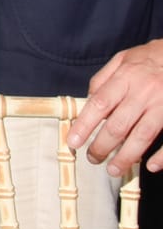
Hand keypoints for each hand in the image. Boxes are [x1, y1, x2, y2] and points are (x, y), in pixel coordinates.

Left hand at [68, 41, 162, 178]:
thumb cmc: (149, 59)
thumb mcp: (123, 59)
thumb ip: (103, 79)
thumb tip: (87, 100)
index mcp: (126, 77)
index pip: (99, 104)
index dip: (84, 125)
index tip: (73, 141)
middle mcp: (144, 92)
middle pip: (118, 125)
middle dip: (102, 146)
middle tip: (93, 158)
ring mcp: (162, 105)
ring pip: (142, 136)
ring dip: (125, 157)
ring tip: (113, 169)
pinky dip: (161, 156)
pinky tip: (150, 166)